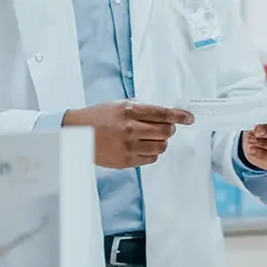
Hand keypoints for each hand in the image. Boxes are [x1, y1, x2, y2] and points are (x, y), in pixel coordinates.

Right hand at [64, 101, 193, 168]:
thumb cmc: (99, 117)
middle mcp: (130, 129)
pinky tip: (142, 147)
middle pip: (165, 132)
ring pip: (161, 147)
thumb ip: (142, 109)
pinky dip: (152, 153)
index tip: (189, 118)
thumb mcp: (120, 105)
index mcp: (129, 111)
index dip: (180, 116)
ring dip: (161, 142)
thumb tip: (166, 115)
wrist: (77, 134)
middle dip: (170, 130)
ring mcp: (128, 147)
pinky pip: (151, 159)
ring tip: (151, 138)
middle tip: (166, 128)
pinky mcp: (125, 161)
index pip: (163, 113)